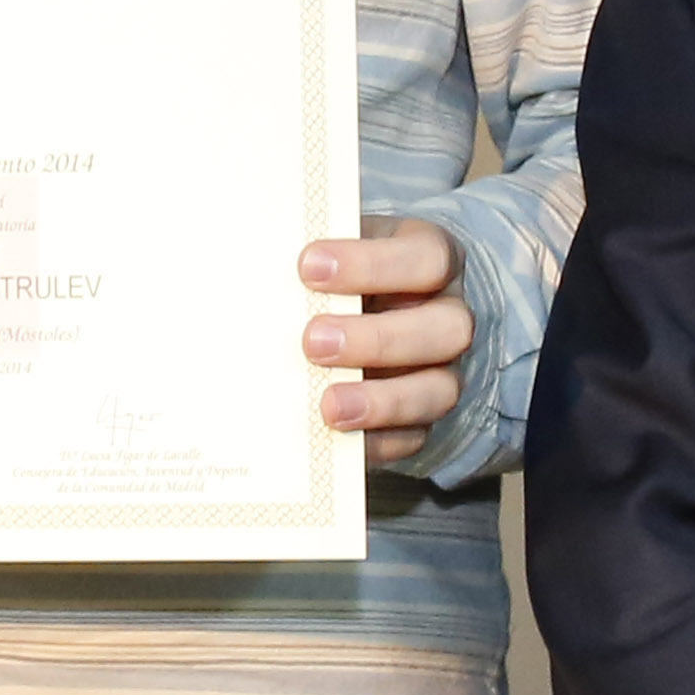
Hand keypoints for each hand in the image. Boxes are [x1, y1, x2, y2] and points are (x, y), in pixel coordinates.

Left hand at [299, 220, 469, 464]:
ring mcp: (442, 370)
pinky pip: (414, 437)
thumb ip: (300, 262)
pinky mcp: (422, 418)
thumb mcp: (322, 254)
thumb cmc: (327, 277)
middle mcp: (446, 315)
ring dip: (383, 400)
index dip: (373, 264)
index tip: (307, 267)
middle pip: (448, 328)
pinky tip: (336, 434)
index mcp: (429, 259)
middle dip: (378, 338)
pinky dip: (375, 440)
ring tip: (328, 405)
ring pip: (440, 390)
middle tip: (312, 341)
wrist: (330, 320)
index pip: (427, 256)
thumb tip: (246, 270)